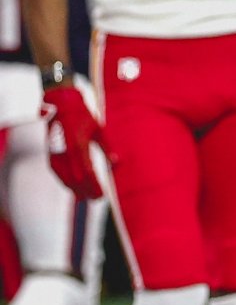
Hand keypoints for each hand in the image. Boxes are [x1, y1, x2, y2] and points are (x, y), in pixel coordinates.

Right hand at [41, 86, 109, 200]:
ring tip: (88, 198)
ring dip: (76, 190)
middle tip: (98, 199)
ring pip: (65, 178)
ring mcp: (55, 153)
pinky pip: (57, 173)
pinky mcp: (50, 153)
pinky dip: (66, 183)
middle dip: (87, 191)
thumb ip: (107, 147)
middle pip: (76, 178)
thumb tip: (117, 163)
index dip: (94, 186)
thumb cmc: (83, 116)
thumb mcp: (99, 130)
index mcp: (78, 144)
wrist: (61, 105)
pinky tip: (74, 190)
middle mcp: (65, 151)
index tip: (102, 195)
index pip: (87, 172)